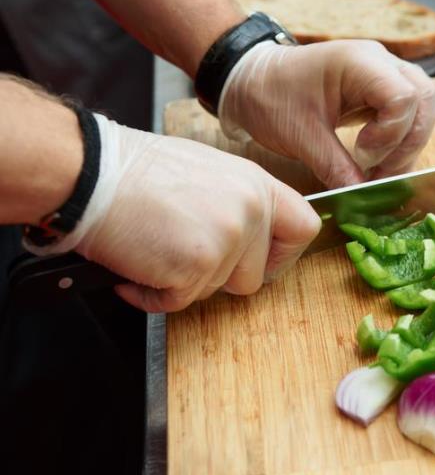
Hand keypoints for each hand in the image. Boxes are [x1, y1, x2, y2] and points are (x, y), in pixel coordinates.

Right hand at [28, 114, 320, 312]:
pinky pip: (180, 302)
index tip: (261, 262)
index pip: (304, 229)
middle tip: (183, 252)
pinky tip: (136, 267)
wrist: (91, 173)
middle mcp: (251, 211)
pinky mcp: (197, 265)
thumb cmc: (137, 172)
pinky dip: (153, 295)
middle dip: (218, 275)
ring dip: (182, 283)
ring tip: (154, 248)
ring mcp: (227, 239)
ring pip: (216, 291)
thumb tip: (253, 236)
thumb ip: (239, 203)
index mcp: (257, 185)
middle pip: (255, 276)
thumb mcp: (209, 172)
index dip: (284, 255)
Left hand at [218, 40, 434, 187]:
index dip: (391, 134)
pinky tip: (378, 162)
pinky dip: (399, 140)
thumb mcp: (301, 137)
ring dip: (407, 143)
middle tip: (379, 172)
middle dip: (407, 142)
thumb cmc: (270, 97)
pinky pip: (408, 113)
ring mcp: (382, 72)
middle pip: (424, 99)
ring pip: (423, 106)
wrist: (251, 82)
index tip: (363, 155)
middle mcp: (379, 62)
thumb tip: (362, 197)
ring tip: (379, 171)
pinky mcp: (379, 88)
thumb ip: (336, 167)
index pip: (404, 97)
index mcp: (358, 63)